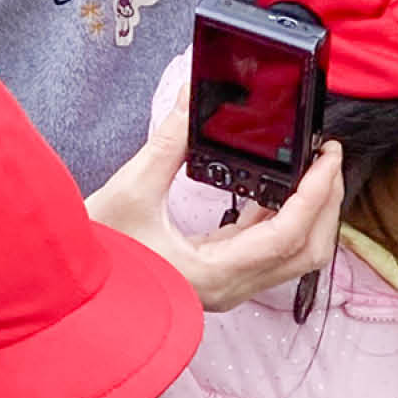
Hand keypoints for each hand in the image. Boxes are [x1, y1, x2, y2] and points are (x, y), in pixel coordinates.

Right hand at [88, 92, 344, 312]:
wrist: (70, 298)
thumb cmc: (96, 259)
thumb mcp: (129, 194)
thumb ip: (167, 144)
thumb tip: (191, 99)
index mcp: (214, 274)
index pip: (287, 235)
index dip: (316, 193)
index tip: (327, 155)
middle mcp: (228, 288)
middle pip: (305, 253)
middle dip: (326, 204)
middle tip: (327, 158)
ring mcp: (225, 287)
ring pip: (291, 257)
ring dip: (309, 213)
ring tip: (309, 168)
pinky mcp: (216, 277)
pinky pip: (265, 251)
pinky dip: (280, 219)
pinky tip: (273, 187)